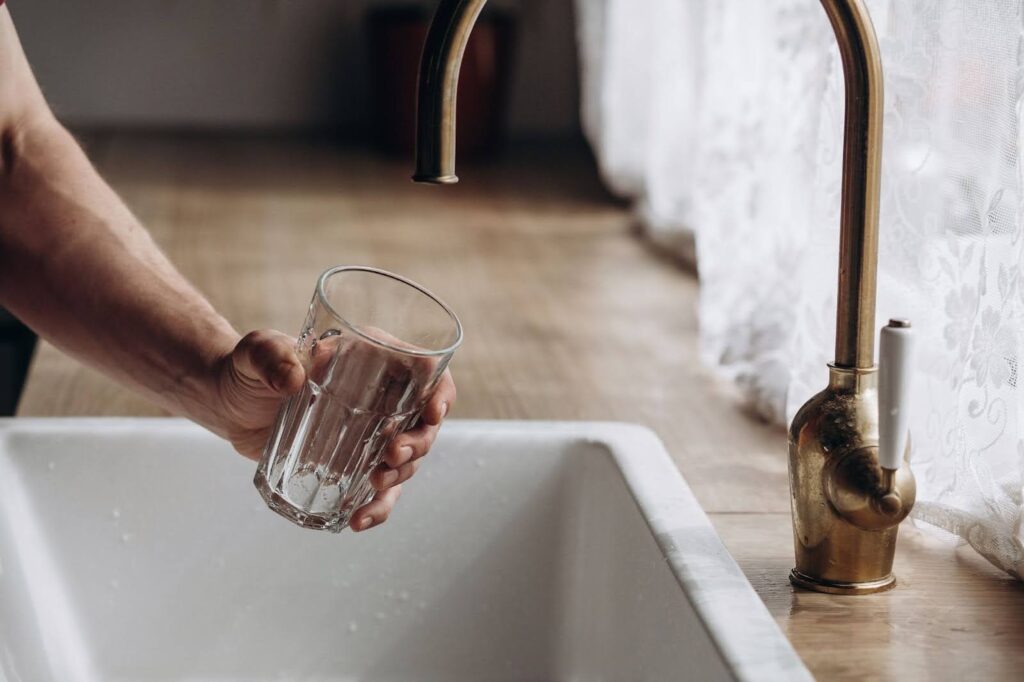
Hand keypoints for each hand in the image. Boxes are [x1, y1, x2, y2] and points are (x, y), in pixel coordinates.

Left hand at [213, 329, 455, 531]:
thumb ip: (270, 356)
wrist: (229, 404)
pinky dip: (376, 509)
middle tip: (391, 456)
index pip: (427, 373)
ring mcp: (371, 434)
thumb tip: (293, 378)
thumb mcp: (256, 352)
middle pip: (423, 424)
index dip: (440, 393)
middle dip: (418, 444)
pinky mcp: (353, 464)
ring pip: (407, 461)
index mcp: (374, 360)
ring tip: (374, 487)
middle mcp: (382, 398)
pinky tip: (359, 522)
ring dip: (399, 477)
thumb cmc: (247, 367)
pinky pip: (378, 491)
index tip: (432, 414)